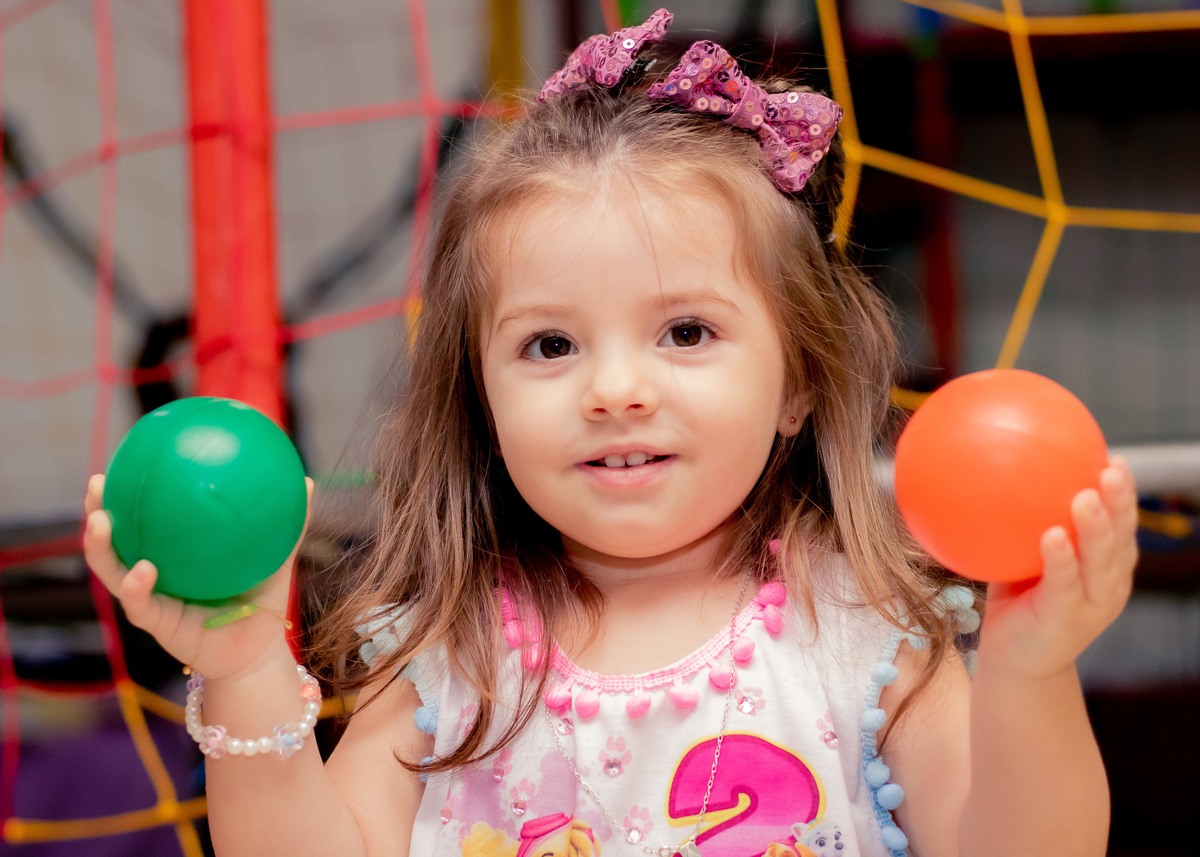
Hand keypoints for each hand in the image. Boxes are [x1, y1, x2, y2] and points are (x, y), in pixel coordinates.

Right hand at [82, 473, 313, 680]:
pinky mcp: (155, 623)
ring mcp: (149, 597)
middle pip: (114, 538)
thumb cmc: (261, 602)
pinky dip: (135, 584)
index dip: (129, 489)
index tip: (124, 457)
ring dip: (98, 546)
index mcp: (174, 553)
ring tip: (100, 520)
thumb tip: (306, 480)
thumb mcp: (275, 559)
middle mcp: (153, 572)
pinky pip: (138, 602)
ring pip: (111, 569)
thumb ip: (288, 525)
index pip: (143, 516)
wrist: (257, 651)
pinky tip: (143, 568)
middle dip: (98, 509)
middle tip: (97, 482)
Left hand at [976, 457, 1136, 679]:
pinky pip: (1064, 584)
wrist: (1016, 663)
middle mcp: (1107, 584)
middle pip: (1122, 537)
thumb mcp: (1024, 560)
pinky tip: (1051, 536)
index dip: (1124, 494)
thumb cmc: (1019, 603)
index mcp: (1105, 568)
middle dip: (1121, 502)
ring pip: (1101, 561)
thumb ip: (1023, 526)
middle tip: (1112, 469)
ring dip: (1095, 528)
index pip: (1121, 526)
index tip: (1115, 460)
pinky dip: (1061, 559)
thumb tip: (996, 475)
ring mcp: (1091, 604)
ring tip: (1086, 497)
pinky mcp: (1065, 619)